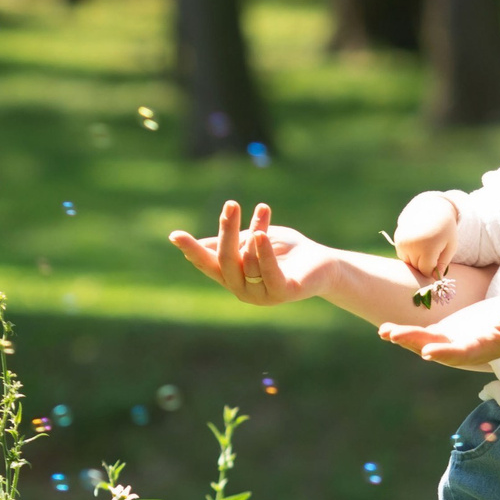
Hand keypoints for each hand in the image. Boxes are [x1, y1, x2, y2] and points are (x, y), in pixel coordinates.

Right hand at [169, 201, 333, 306]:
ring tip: (263, 211)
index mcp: (233, 276)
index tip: (175, 235)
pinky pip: (268, 272)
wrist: (324, 263)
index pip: (208, 263)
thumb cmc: (287, 249)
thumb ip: (231, 242)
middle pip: (225, 259)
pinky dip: (263, 252)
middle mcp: (242, 289)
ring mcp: (261, 296)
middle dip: (226, 230)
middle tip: (231, 204)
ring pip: (247, 261)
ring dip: (257, 232)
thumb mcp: (254, 239)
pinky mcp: (282, 293)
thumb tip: (199, 244)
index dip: (192, 249)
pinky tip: (261, 235)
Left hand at [379, 299, 499, 369]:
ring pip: (425, 343)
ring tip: (384, 331)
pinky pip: (424, 335)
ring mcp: (454, 342)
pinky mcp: (449, 333)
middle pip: (437, 349)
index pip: (463, 353)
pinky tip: (386, 330)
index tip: (428, 351)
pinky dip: (406, 334)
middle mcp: (465, 349)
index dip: (445, 353)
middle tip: (394, 335)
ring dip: (405, 338)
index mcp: (484, 347)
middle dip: (415, 342)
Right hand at [390, 191, 459, 282]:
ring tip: (426, 247)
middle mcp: (412, 244)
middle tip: (434, 252)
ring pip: (408, 263)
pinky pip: (403, 255)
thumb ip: (443, 264)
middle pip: (417, 267)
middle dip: (425, 265)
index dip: (433, 270)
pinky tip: (418, 243)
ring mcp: (403, 241)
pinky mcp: (397, 239)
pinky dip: (410, 253)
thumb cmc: (445, 230)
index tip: (439, 262)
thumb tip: (435, 279)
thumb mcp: (451, 246)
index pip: (426, 270)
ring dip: (417, 260)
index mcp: (428, 247)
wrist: (432, 208)